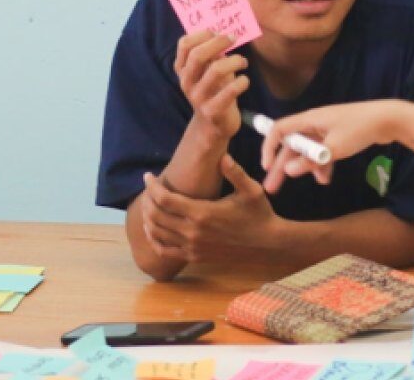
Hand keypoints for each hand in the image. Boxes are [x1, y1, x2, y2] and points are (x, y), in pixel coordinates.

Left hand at [140, 155, 278, 262]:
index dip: (152, 187)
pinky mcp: (194, 257)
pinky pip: (164, 250)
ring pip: (156, 233)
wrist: (267, 244)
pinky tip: (154, 228)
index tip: (148, 176)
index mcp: (203, 213)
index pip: (165, 199)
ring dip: (147, 217)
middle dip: (147, 200)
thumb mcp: (251, 190)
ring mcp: (192, 247)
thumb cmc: (259, 213)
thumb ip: (236, 172)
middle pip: (156, 215)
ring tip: (149, 205)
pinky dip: (154, 239)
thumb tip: (223, 156)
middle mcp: (194, 232)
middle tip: (148, 189)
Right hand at [174, 30, 249, 141]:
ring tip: (243, 62)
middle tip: (233, 39)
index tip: (218, 32)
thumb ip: (211, 55)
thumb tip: (225, 35)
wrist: (212, 126)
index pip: (184, 45)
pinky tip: (244, 80)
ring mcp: (198, 97)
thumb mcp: (207, 72)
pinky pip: (231, 90)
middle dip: (218, 42)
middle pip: (198, 55)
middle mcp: (187, 82)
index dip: (203, 34)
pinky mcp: (213, 111)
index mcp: (182, 70)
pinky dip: (242, 81)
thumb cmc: (213, 91)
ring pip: (216, 70)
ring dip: (235, 61)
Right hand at [260, 101, 402, 193]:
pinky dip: (321, 165)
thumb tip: (288, 171)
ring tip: (300, 186)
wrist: (389, 119)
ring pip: (307, 151)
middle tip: (271, 187)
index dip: (269, 148)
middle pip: (291, 145)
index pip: (279, 130)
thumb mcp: (333, 148)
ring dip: (304, 168)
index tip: (267, 167)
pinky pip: (322, 152)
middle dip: (282, 166)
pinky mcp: (337, 137)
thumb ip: (310, 161)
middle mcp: (313, 123)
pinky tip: (325, 179)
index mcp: (308, 119)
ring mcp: (325, 130)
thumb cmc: (359, 129)